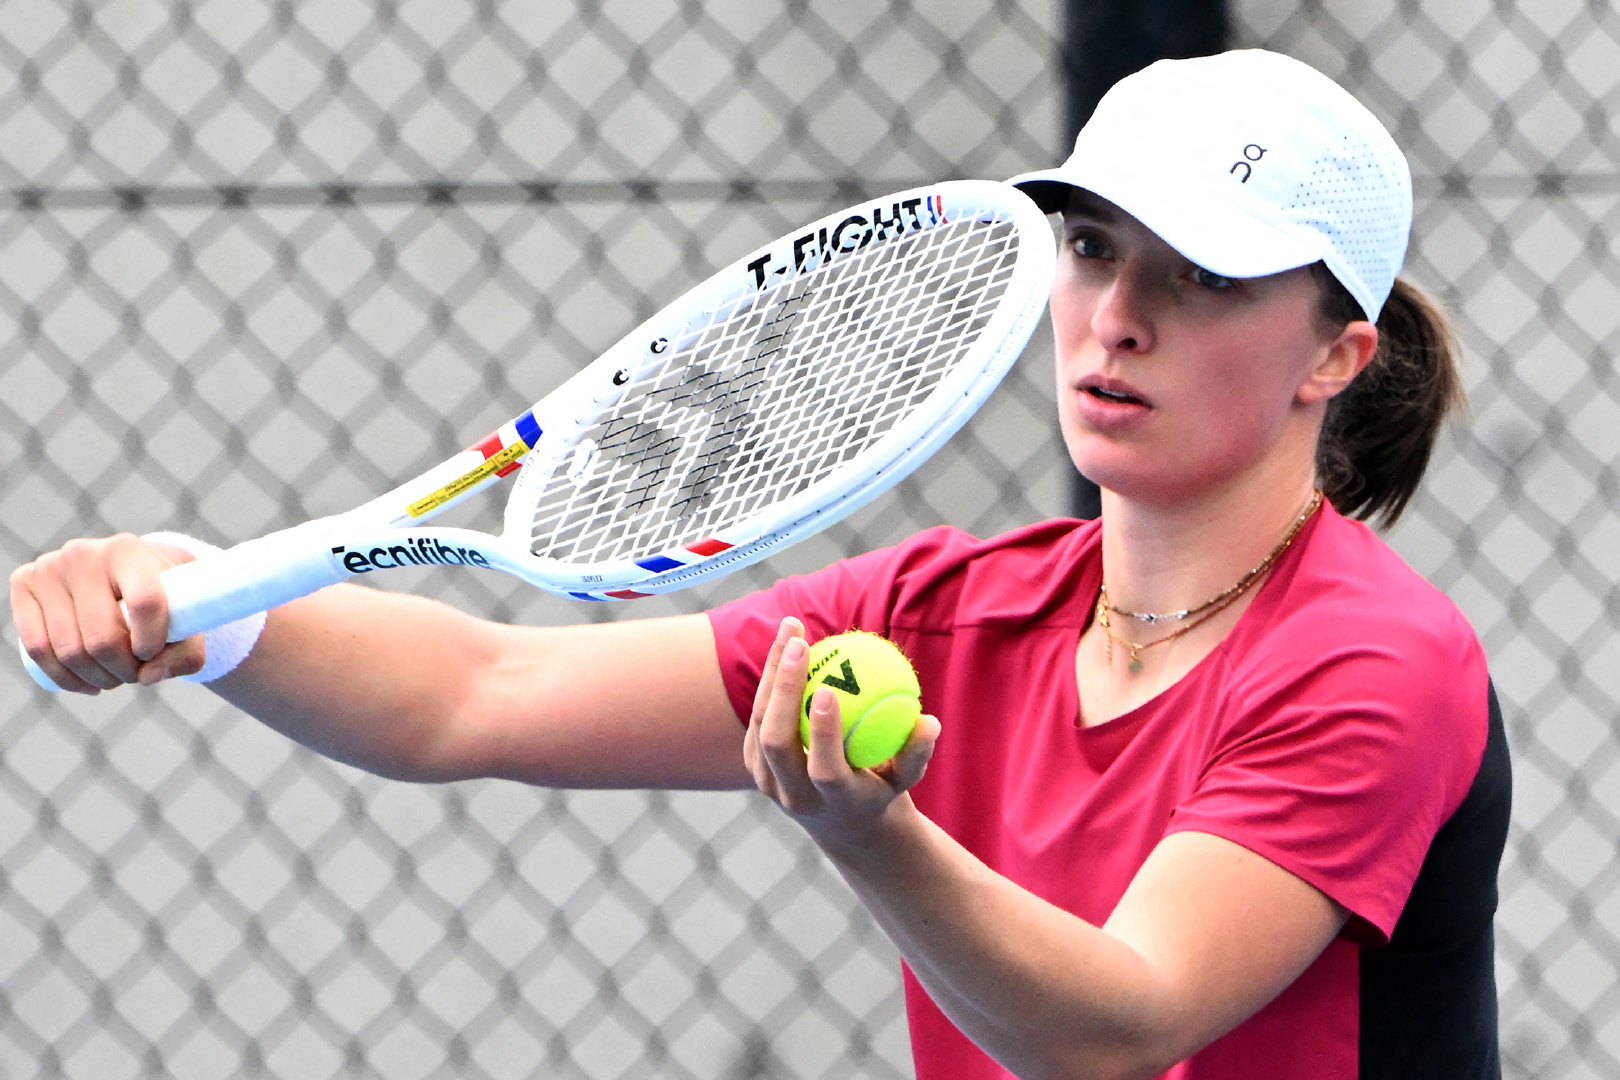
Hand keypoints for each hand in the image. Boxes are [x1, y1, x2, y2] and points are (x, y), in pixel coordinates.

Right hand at [11, 534, 204, 692]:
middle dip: (124, 670)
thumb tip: (148, 676)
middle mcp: (84, 554)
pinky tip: (87, 684)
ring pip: (69, 649)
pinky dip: (64, 678)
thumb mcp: (188, 618)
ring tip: (116, 676)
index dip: (152, 640)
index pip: (145, 603)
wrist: (127, 569)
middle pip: (103, 637)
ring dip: (97, 678)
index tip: (153, 654)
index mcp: (129, 551)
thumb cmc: (165, 595)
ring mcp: (49, 568)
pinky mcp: (23, 584)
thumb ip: (185, 654)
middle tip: (136, 673)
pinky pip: (37, 648)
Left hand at [743, 617, 939, 846]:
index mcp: (834, 802)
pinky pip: (757, 715)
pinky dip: (770, 679)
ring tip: (792, 628)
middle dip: (784, 691)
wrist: (840, 821)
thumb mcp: (906, 776)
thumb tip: (930, 722)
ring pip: (760, 724)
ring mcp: (768, 783)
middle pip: (777, 743)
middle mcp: (794, 796)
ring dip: (773, 674)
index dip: (822, 733)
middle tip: (801, 645)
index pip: (823, 770)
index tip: (828, 689)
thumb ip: (917, 751)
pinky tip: (787, 643)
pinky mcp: (754, 766)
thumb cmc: (882, 786)